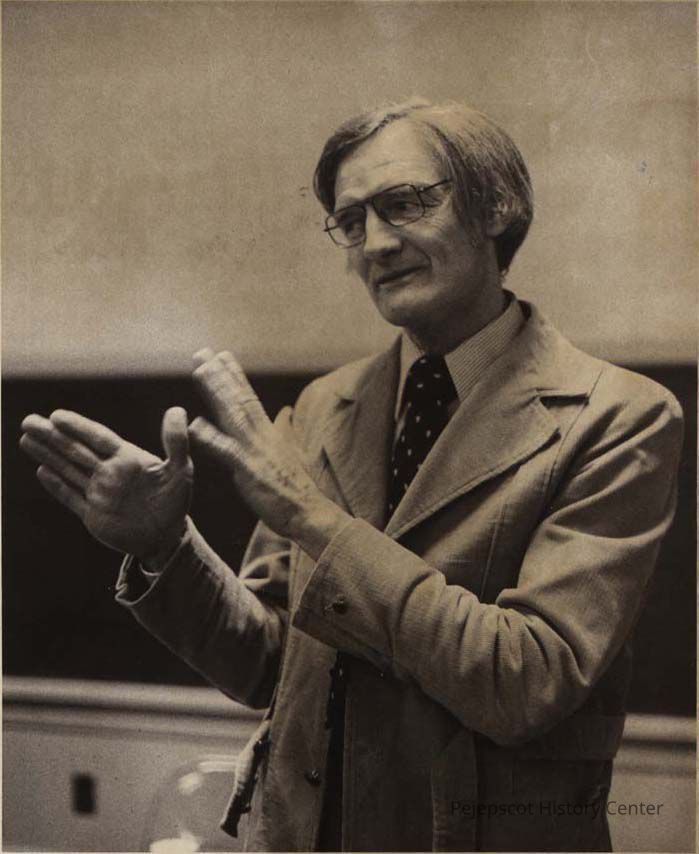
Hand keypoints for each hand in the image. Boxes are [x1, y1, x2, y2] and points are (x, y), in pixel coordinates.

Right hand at [20, 407, 192, 562]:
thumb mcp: (181, 469)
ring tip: (26, 438)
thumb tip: (177, 410)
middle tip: (28, 421)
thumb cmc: (176, 502)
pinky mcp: (93, 514)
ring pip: (68, 469)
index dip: (78, 427)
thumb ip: (176, 442)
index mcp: (127, 458)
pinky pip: (71, 496)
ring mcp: (99, 492)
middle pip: (75, 449)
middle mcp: (109, 472)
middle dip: (52, 436)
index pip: (98, 438)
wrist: (168, 539)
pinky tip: (42, 470)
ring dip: (48, 454)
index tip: (56, 416)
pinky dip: (56, 485)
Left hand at [189, 349, 347, 557]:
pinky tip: (194, 424)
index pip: (250, 397)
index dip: (234, 375)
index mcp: (269, 432)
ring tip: (198, 371)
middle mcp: (262, 435)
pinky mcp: (248, 470)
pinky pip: (226, 451)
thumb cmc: (296, 488)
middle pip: (238, 398)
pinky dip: (210, 437)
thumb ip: (283, 430)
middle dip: (219, 374)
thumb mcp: (289, 453)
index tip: (221, 355)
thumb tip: (285, 413)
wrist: (309, 512)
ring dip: (215, 392)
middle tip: (201, 352)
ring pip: (232, 414)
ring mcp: (255, 450)